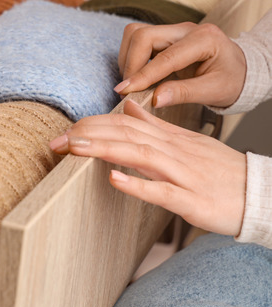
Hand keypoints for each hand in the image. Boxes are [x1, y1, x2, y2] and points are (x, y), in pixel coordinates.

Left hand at [49, 99, 246, 235]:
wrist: (262, 195)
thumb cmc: (221, 171)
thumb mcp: (187, 142)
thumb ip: (155, 126)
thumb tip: (127, 107)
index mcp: (171, 138)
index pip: (125, 122)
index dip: (92, 124)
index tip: (65, 130)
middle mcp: (174, 151)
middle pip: (127, 134)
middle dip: (88, 135)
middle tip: (55, 141)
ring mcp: (183, 174)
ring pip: (141, 155)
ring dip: (105, 149)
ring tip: (74, 148)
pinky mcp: (192, 199)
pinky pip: (162, 191)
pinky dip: (138, 184)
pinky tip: (113, 179)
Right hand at [114, 22, 246, 107]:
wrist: (240, 70)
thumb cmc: (232, 80)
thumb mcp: (215, 91)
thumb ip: (184, 93)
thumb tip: (154, 99)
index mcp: (205, 39)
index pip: (165, 56)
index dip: (143, 75)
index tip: (125, 91)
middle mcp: (186, 28)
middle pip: (143, 36)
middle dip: (131, 64)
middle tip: (129, 90)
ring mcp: (174, 30)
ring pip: (136, 34)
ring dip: (128, 58)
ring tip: (134, 82)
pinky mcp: (164, 35)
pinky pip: (137, 39)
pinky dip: (131, 57)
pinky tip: (139, 75)